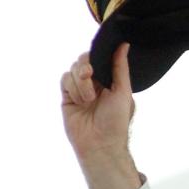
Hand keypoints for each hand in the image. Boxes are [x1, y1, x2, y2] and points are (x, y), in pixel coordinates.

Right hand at [59, 43, 140, 188]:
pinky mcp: (67, 97)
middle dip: (86, 66)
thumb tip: (124, 44)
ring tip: (88, 100)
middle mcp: (95, 83)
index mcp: (110, 80)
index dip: (97, 54)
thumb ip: (120, 68)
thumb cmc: (116, 121)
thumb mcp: (123, 92)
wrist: (100, 144)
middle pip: (84, 60)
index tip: (97, 58)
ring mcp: (80, 89)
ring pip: (73, 70)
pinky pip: (64, 80)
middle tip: (90, 75)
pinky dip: (72, 87)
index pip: (100, 58)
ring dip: (80, 82)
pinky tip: (80, 101)